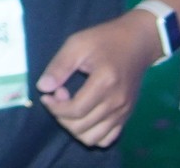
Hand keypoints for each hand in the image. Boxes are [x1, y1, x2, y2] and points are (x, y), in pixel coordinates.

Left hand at [35, 10, 159, 147]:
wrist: (137, 43)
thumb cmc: (104, 40)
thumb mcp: (77, 45)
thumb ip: (59, 66)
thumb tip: (43, 88)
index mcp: (105, 83)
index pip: (75, 110)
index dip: (55, 107)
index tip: (46, 96)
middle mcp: (117, 102)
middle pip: (82, 127)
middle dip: (61, 116)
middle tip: (58, 97)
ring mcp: (124, 112)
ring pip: (93, 138)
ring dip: (74, 127)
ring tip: (70, 107)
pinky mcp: (127, 116)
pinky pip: (107, 138)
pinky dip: (90, 133)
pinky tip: (84, 115)